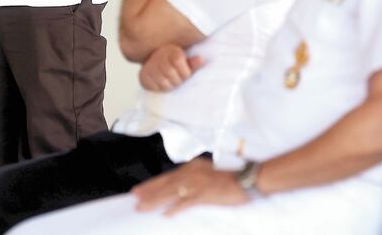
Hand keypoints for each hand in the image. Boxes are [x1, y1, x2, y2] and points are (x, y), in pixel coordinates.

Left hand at [132, 157, 249, 215]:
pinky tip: (166, 215)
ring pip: (171, 193)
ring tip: (142, 207)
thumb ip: (192, 178)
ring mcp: (198, 183)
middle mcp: (191, 173)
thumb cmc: (229, 178)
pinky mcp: (205, 194)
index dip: (151, 184)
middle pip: (165, 184)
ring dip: (155, 200)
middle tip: (134, 199)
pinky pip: (187, 203)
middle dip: (148, 192)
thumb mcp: (206, 173)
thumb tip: (179, 188)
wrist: (247, 179)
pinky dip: (176, 209)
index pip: (166, 176)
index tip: (139, 190)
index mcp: (191, 167)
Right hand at [139, 44, 204, 91]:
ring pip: (165, 85)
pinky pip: (154, 88)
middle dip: (177, 81)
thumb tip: (201, 59)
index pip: (184, 71)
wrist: (154, 60)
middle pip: (174, 79)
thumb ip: (193, 63)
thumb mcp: (185, 60)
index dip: (185, 74)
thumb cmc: (173, 62)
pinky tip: (159, 82)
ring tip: (168, 80)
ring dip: (169, 86)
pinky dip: (158, 88)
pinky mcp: (143, 76)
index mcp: (173, 52)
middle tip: (175, 78)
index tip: (184, 72)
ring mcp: (150, 66)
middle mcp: (160, 57)